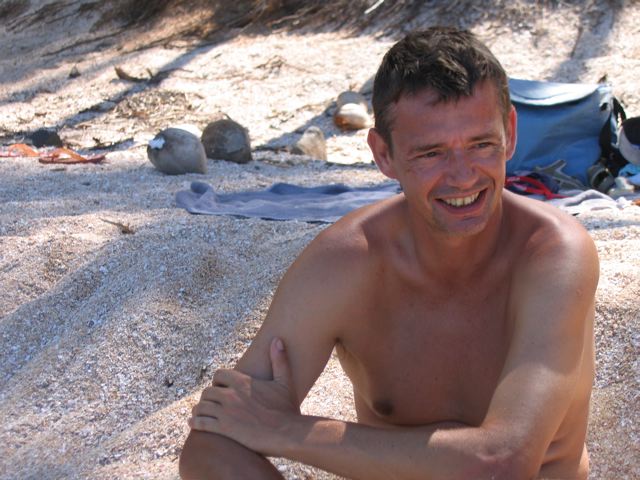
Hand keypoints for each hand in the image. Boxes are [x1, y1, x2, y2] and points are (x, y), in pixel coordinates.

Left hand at [189, 337, 299, 455]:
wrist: (287, 433)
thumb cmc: (286, 409)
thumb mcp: (284, 382)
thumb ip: (279, 360)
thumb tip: (277, 340)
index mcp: (243, 382)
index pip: (219, 375)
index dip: (218, 381)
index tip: (220, 388)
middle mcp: (231, 394)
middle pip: (208, 392)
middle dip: (208, 397)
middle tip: (210, 404)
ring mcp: (226, 412)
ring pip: (202, 407)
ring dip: (199, 410)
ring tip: (199, 414)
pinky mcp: (224, 429)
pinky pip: (201, 423)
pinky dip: (195, 423)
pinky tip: (194, 424)